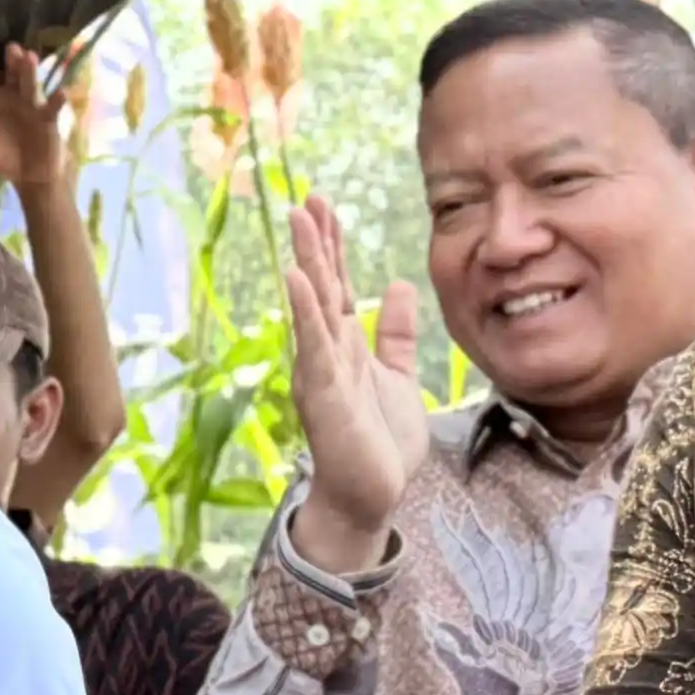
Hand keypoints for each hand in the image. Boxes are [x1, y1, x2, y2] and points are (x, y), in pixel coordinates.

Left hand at [0, 42, 77, 195]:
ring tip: (29, 57)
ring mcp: (30, 104)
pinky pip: (53, 107)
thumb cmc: (0, 157)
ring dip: (29, 71)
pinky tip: (60, 92)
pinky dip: (57, 100)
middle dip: (10, 62)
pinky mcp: (48, 117)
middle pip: (10, 74)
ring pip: (30, 84)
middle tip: (10, 47)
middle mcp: (10, 97)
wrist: (29, 175)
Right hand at [282, 191, 430, 577]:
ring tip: (299, 221)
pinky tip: (296, 278)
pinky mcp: (324, 393)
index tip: (326, 204)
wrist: (371, 497)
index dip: (333, 244)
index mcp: (346, 346)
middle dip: (316, 240)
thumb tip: (398, 286)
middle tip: (308, 197)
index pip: (337, 284)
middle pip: (321, 285)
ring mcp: (322, 370)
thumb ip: (395, 335)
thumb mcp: (398, 378)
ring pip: (313, 305)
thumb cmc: (380, 444)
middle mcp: (327, 352)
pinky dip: (305, 310)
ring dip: (306, 261)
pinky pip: (313, 344)